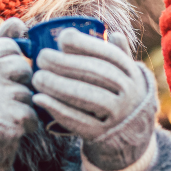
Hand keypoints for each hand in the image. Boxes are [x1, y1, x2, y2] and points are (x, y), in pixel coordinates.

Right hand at [0, 18, 38, 170]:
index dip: (11, 64)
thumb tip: (19, 21)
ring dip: (22, 106)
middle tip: (1, 99)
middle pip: (23, 68)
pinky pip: (33, 115)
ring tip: (2, 114)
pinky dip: (27, 124)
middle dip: (19, 84)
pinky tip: (10, 128)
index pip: (10, 47)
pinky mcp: (6, 120)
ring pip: (28, 92)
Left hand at [31, 29, 156, 170]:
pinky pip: (79, 121)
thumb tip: (112, 33)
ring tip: (37, 78)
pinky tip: (39, 99)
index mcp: (133, 74)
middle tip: (41, 58)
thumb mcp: (126, 77)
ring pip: (87, 97)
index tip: (62, 39)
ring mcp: (118, 116)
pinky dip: (57, 109)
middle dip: (66, 64)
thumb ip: (119, 55)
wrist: (130, 138)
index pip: (110, 55)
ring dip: (58, 85)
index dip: (86, 44)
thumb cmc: (120, 98)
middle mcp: (130, 93)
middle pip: (97, 74)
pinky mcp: (103, 135)